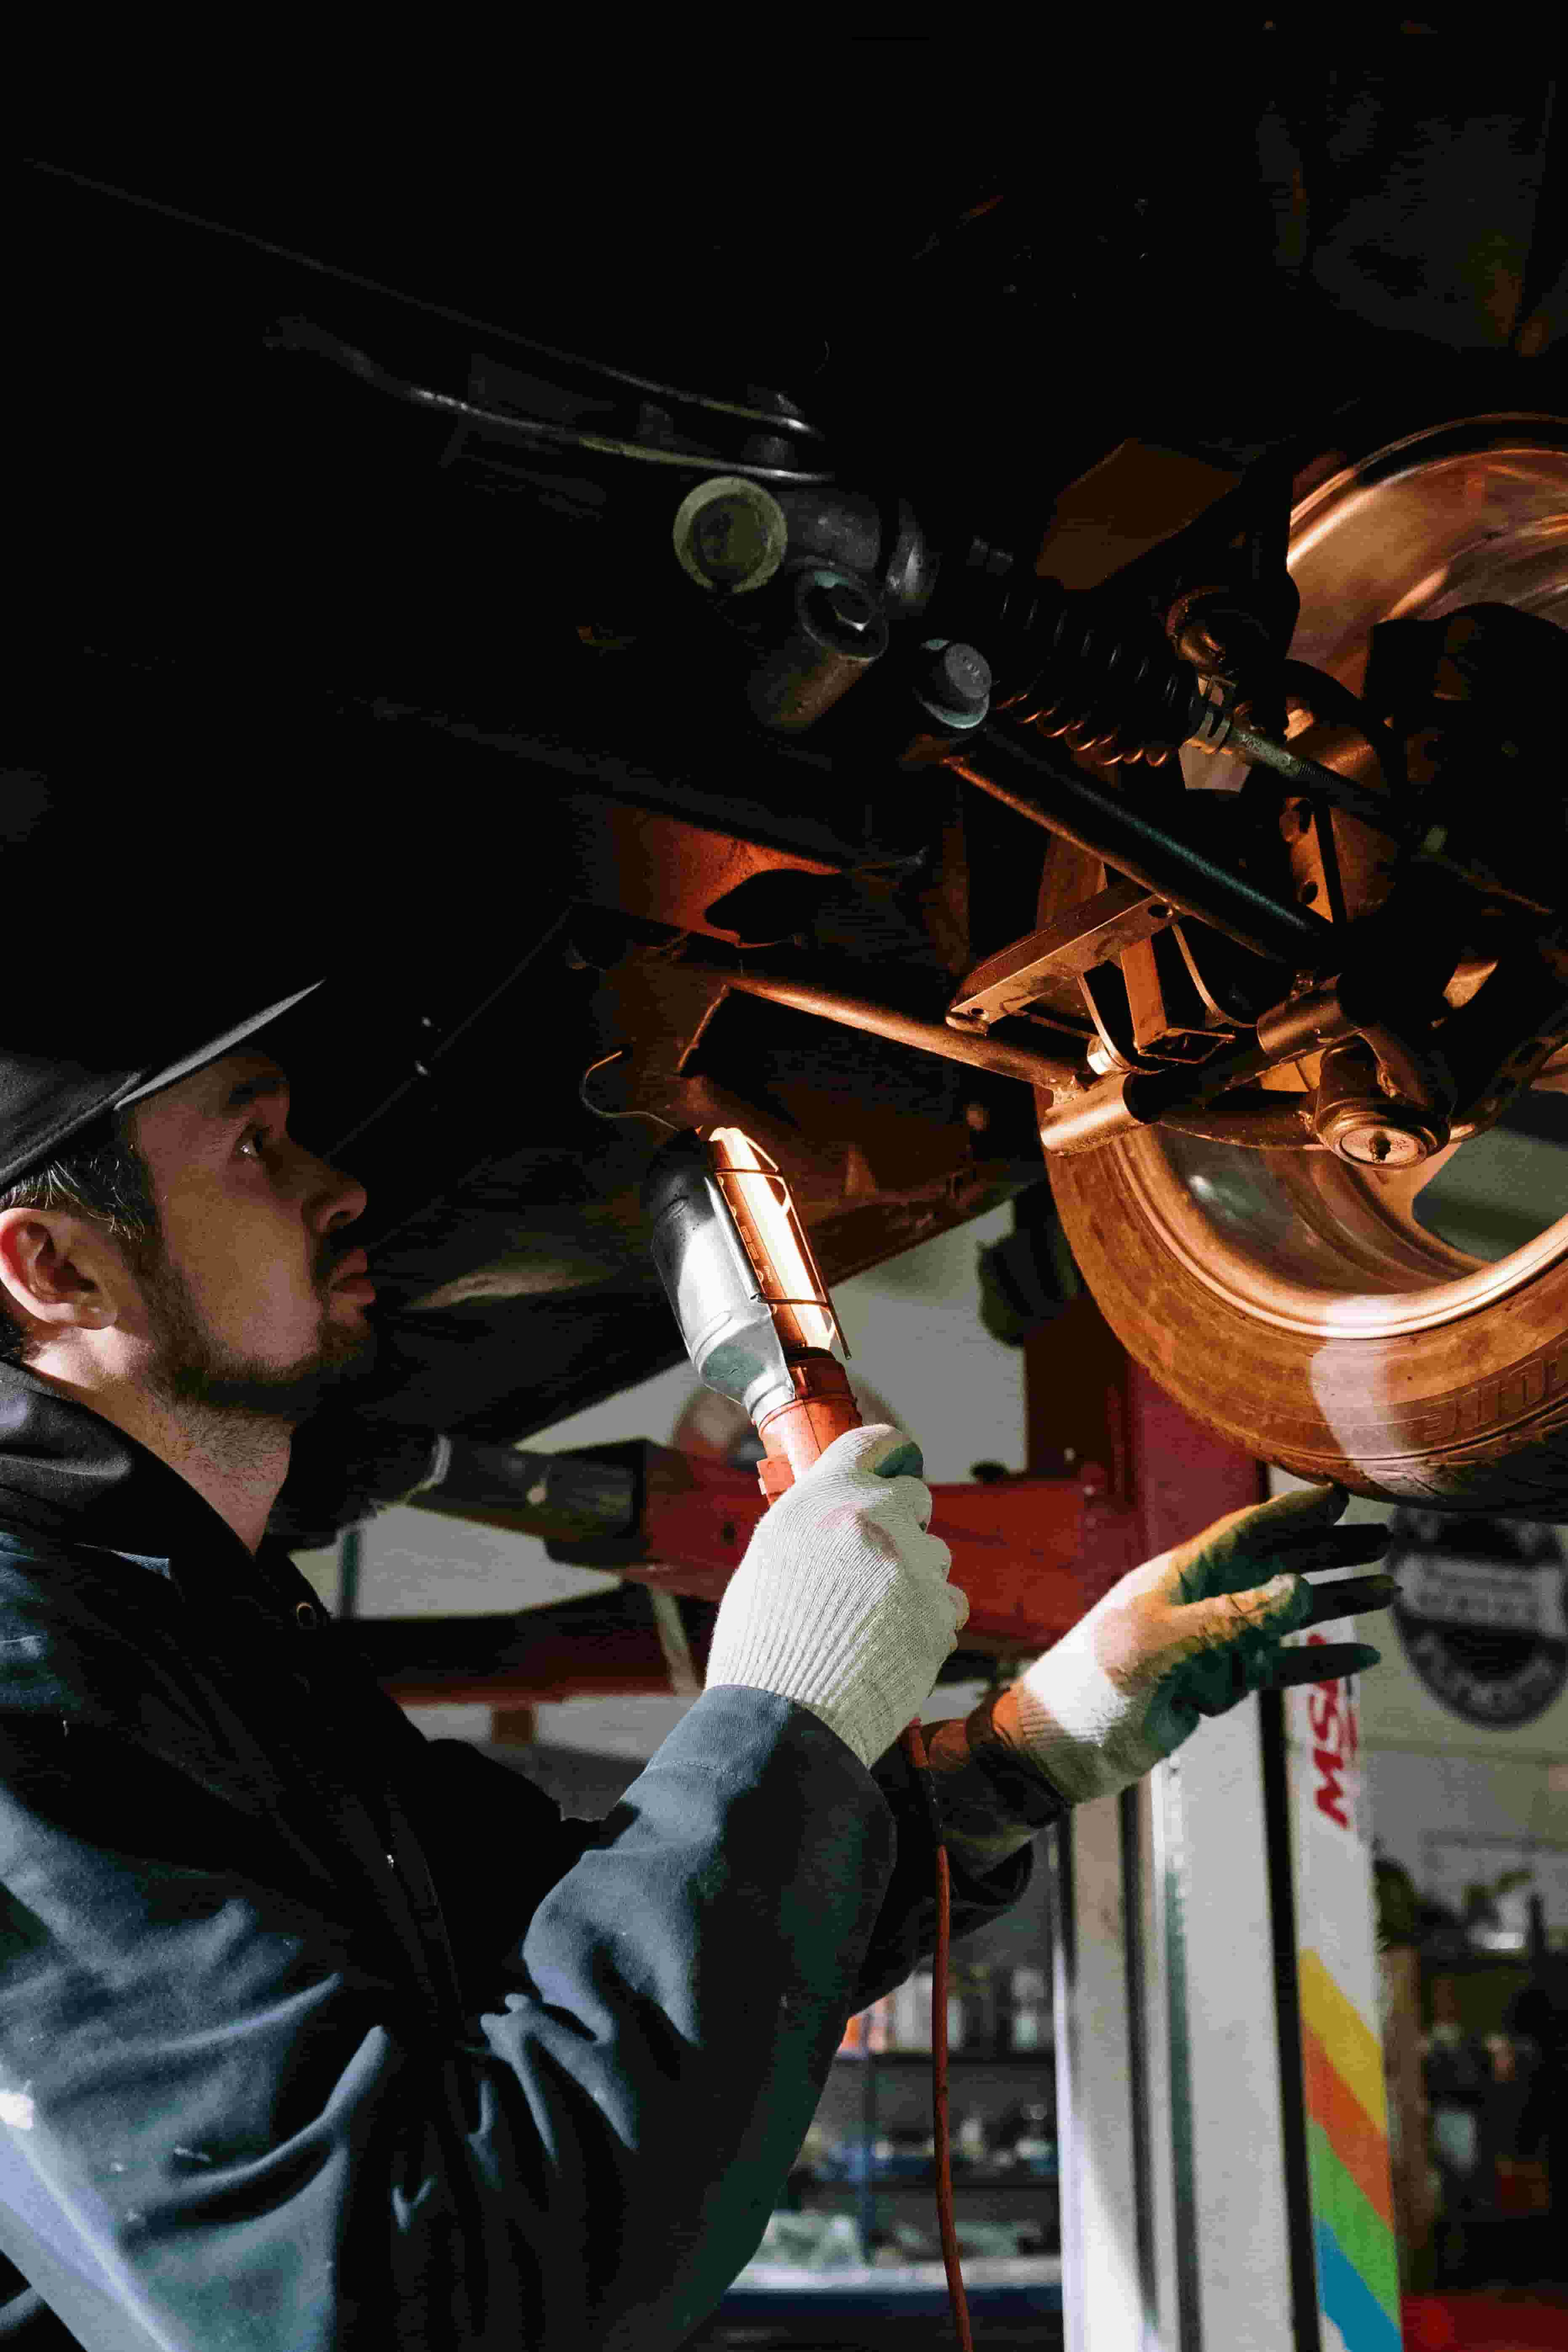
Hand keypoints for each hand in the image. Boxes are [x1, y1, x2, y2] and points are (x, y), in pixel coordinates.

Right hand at [703, 1424, 968, 1771]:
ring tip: (875, 1619)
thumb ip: (812, 1524)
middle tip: (876, 1561)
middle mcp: (871, 1519)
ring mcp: (910, 1566)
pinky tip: (894, 1645)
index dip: (889, 1448)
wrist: (783, 1717)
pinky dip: (929, 1620)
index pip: (872, 1442)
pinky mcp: (937, 1614)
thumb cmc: (763, 1645)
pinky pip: (949, 1602)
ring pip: (936, 1554)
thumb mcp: (771, 1559)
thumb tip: (836, 1514)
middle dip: (903, 1523)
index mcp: (822, 1498)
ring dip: (916, 1577)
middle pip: (915, 1497)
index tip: (897, 1457)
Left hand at [1004, 1483, 1392, 1806]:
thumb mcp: (1155, 1646)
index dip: (1294, 1510)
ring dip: (1337, 1600)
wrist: (1062, 1747)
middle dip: (1330, 1548)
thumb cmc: (1092, 1684)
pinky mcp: (1220, 1684)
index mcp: (1181, 1575)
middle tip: (1386, 1537)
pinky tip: (1364, 1656)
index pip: (1248, 1530)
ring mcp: (1215, 1642)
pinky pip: (1282, 1665)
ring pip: (1289, 1612)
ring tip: (1390, 1588)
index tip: (1342, 1492)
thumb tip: (1297, 1585)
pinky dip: (1322, 1660)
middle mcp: (1203, 1600)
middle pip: (1279, 1562)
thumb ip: (1227, 1618)